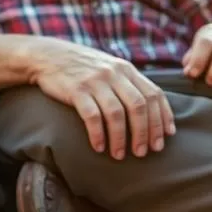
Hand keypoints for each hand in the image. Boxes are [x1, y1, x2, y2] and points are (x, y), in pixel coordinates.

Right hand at [31, 40, 174, 160]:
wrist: (47, 56)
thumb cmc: (81, 67)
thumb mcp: (109, 67)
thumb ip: (127, 83)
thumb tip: (149, 109)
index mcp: (126, 69)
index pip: (154, 94)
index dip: (162, 118)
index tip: (164, 138)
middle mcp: (114, 74)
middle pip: (138, 106)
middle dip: (144, 133)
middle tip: (143, 152)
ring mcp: (95, 81)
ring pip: (117, 114)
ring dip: (121, 138)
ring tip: (120, 155)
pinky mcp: (76, 90)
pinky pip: (92, 116)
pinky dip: (98, 134)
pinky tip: (99, 147)